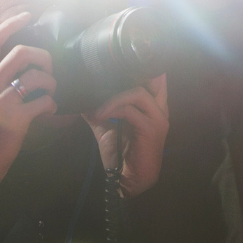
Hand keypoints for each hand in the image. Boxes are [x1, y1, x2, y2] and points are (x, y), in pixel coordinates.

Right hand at [0, 12, 57, 185]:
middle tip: (48, 68)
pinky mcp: (14, 119)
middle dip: (42, 56)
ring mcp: (0, 102)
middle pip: (19, 52)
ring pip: (35, 76)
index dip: (10, 24)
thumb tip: (24, 59)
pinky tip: (49, 111)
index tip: (27, 15)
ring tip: (50, 92)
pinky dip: (52, 105)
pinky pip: (43, 101)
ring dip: (51, 82)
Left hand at [85, 75, 168, 198]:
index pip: (156, 77)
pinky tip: (100, 116)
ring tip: (99, 109)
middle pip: (154, 78)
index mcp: (153, 106)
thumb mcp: (107, 127)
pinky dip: (113, 109)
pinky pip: (130, 110)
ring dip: (114, 98)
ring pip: (138, 93)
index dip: (143, 66)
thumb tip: (81, 95)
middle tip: (110, 73)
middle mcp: (160, 109)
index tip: (121, 61)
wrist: (127, 181)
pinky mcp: (151, 129)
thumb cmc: (121, 155)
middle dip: (133, 72)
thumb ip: (99, 110)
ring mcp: (158, 118)